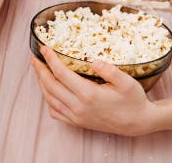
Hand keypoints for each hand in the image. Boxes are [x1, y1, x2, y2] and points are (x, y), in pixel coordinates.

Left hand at [30, 45, 156, 136]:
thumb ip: (111, 70)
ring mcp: (77, 116)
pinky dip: (49, 100)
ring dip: (42, 84)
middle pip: (51, 86)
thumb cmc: (133, 100)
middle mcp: (79, 107)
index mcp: (89, 94)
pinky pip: (55, 112)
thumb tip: (94, 61)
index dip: (51, 59)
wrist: (136, 123)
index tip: (45, 48)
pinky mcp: (78, 122)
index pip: (62, 73)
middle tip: (35, 58)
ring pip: (50, 99)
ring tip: (40, 71)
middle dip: (40, 70)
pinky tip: (50, 91)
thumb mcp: (127, 82)